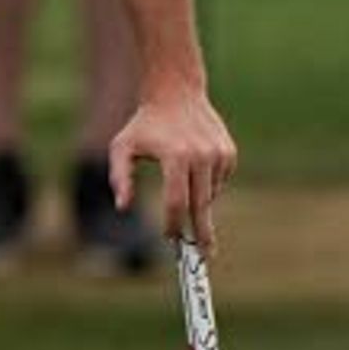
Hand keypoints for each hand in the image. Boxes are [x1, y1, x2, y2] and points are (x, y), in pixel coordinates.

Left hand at [106, 82, 238, 256]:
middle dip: (200, 232)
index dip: (173, 224)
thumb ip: (120, 178)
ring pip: (210, 195)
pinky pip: (219, 182)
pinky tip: (193, 167)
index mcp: (176, 156)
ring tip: (179, 178)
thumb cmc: (144, 124)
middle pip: (201, 206)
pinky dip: (207, 185)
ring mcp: (219, 154)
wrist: (176, 93)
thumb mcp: (122, 147)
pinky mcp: (229, 153)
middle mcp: (202, 155)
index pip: (176, 202)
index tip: (170, 238)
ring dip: (197, 201)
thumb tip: (123, 208)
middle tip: (204, 256)